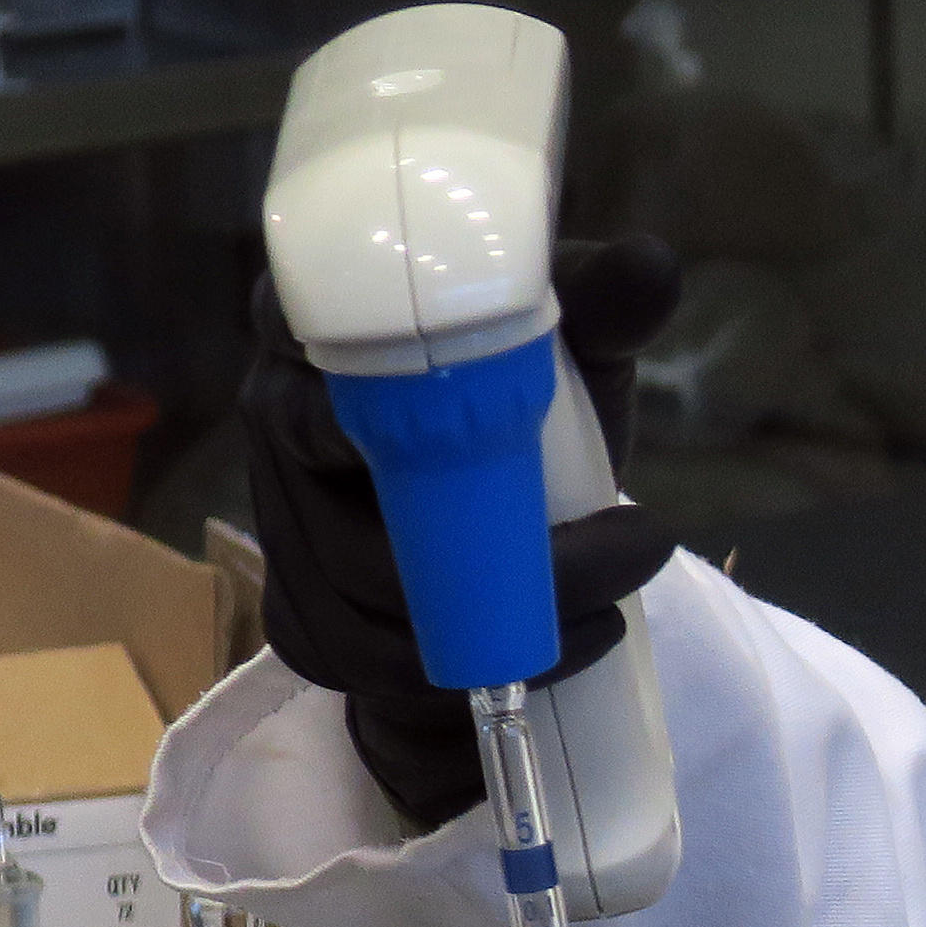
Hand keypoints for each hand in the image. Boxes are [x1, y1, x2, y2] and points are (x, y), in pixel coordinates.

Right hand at [239, 234, 688, 829]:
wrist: (497, 525)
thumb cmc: (523, 409)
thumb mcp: (568, 353)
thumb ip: (597, 303)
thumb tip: (649, 264)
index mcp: (315, 327)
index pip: (297, 331)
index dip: (367, 380)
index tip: (466, 416)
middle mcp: (276, 418)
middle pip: (351, 493)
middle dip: (493, 539)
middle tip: (633, 541)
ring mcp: (281, 526)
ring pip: (370, 596)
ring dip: (503, 615)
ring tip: (613, 603)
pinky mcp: (303, 617)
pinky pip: (374, 662)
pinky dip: (480, 663)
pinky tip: (562, 648)